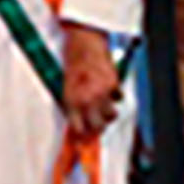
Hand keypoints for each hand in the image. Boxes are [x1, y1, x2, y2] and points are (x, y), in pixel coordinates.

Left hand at [57, 23, 124, 143]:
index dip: (81, 137)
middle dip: (98, 128)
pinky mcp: (114, 84)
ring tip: (103, 106)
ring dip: (109, 113)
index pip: (78, 128)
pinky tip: (109, 90)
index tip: (83, 142)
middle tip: (96, 124)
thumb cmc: (71, 61)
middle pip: (99, 127)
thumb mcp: (65, 85)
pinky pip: (119, 98)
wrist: (83, 41)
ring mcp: (102, 92)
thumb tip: (77, 121)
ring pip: (112, 115)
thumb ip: (72, 103)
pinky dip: (115, 96)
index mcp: (71, 99)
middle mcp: (87, 98)